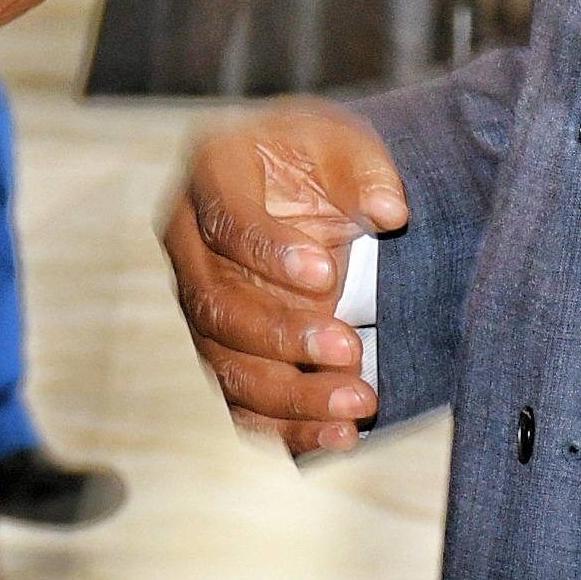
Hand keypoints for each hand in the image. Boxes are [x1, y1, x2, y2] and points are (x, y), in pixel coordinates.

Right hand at [162, 104, 406, 451]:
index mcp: (210, 176)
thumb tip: (390, 211)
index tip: (327, 273)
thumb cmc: (318, 159)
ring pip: (225, 366)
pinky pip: (242, 404)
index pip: (225, 223)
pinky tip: (340, 436)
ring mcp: (202, 306)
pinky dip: (288, 428)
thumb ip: (366, 172)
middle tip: (349, 348)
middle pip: (216, 307)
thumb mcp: (344, 143)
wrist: (303, 186)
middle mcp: (190, 246)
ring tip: (357, 401)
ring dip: (291, 394)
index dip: (268, 253)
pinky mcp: (225, 353)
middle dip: (283, 336)